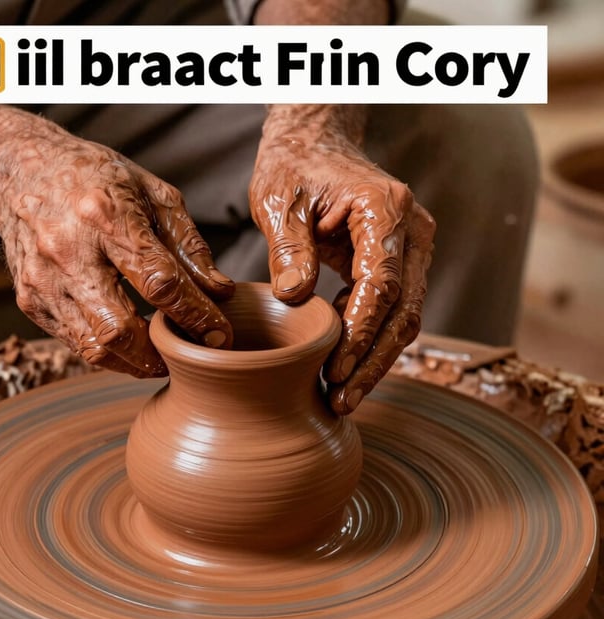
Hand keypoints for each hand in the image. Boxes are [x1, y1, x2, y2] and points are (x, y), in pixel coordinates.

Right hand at [0, 120, 234, 376]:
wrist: (19, 173)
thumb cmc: (96, 180)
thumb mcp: (153, 193)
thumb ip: (189, 245)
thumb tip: (220, 292)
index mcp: (105, 216)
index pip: (159, 281)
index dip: (194, 314)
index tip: (220, 334)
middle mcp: (67, 252)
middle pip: (118, 328)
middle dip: (160, 353)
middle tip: (188, 355)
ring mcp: (43, 281)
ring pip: (95, 347)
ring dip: (136, 362)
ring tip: (162, 356)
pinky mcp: (30, 301)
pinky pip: (77, 343)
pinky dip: (110, 352)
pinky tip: (130, 342)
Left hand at [249, 106, 434, 413]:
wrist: (315, 143)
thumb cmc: (294, 166)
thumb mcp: (279, 200)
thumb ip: (289, 249)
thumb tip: (294, 301)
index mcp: (386, 210)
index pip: (383, 286)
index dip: (361, 335)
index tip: (336, 371)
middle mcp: (412, 231)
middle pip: (404, 312)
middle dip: (373, 362)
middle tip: (341, 400)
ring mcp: (410, 248)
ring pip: (404, 318)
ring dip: (374, 360)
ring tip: (341, 395)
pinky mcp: (397, 262)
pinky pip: (392, 310)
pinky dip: (369, 340)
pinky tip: (340, 364)